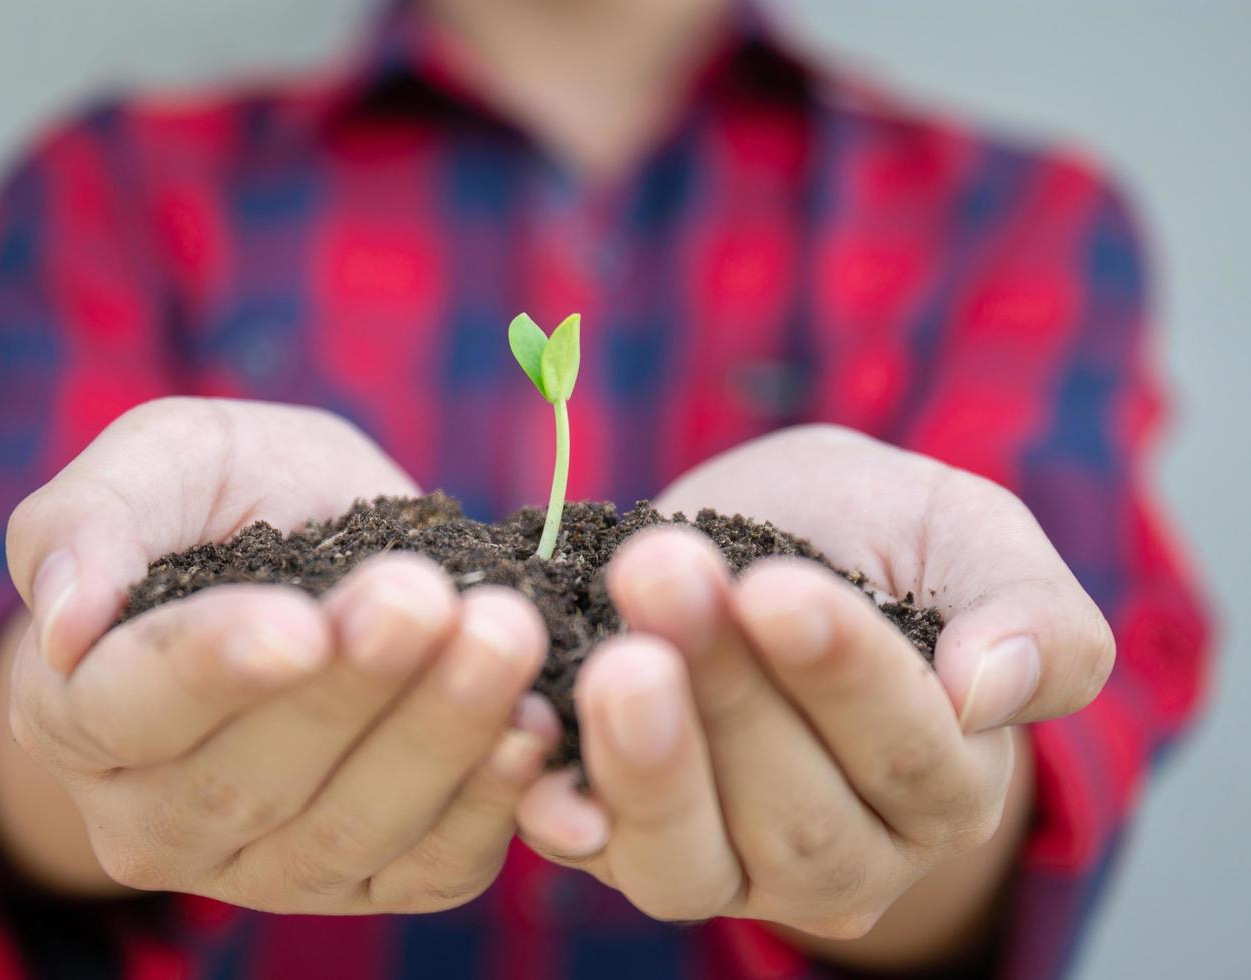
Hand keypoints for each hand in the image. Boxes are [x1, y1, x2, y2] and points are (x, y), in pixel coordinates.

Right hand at [2, 397, 558, 912]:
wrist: (317, 555)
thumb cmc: (224, 503)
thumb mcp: (160, 466)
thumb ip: (90, 521)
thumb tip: (64, 624)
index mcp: (81, 713)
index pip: (131, 708)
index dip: (214, 667)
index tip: (301, 621)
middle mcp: (160, 818)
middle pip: (250, 783)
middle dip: (353, 690)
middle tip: (427, 599)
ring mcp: (267, 867)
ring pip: (347, 832)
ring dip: (436, 738)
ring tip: (501, 640)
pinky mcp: (373, 879)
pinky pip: (429, 868)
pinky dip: (489, 805)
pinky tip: (531, 728)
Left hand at [516, 425, 1112, 943]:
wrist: (753, 545)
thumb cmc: (870, 537)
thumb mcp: (963, 534)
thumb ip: (1027, 610)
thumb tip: (989, 689)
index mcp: (948, 775)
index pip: (912, 751)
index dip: (843, 675)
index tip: (776, 588)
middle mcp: (851, 849)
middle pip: (797, 815)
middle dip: (728, 696)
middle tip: (666, 576)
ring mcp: (735, 865)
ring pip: (693, 865)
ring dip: (647, 765)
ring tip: (613, 663)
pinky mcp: (633, 846)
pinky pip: (596, 852)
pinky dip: (559, 805)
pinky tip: (529, 739)